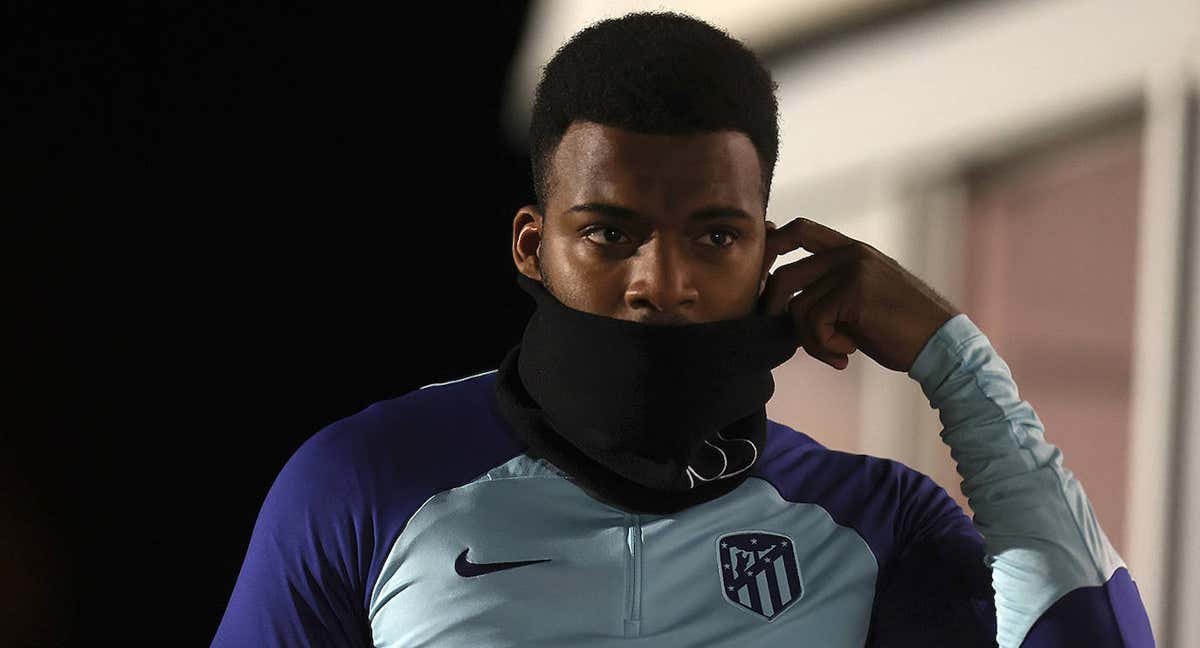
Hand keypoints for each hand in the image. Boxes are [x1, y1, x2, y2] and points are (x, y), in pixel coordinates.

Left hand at [760, 217, 960, 372]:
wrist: (942, 344)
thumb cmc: (900, 329)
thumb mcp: (861, 300)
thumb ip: (828, 292)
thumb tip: (780, 304)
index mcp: (852, 250)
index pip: (801, 229)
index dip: (772, 246)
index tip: (761, 275)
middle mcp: (851, 254)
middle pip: (785, 273)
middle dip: (774, 308)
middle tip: (790, 335)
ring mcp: (853, 271)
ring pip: (797, 307)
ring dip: (810, 341)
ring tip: (836, 352)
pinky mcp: (855, 294)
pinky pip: (813, 323)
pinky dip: (823, 347)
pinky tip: (845, 355)